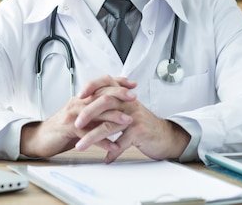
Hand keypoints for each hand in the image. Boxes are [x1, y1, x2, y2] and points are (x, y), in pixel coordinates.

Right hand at [19, 75, 135, 157]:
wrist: (41, 137)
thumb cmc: (64, 127)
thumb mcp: (82, 115)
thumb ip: (96, 110)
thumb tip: (115, 107)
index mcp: (82, 98)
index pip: (102, 85)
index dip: (118, 83)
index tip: (133, 84)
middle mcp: (78, 102)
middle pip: (100, 94)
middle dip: (119, 94)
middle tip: (134, 98)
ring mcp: (72, 114)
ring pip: (95, 112)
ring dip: (113, 116)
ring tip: (128, 121)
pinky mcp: (68, 128)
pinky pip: (86, 133)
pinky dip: (101, 140)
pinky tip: (111, 145)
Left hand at [75, 76, 190, 162]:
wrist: (166, 136)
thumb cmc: (143, 124)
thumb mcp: (127, 109)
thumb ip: (111, 105)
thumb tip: (88, 106)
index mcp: (124, 95)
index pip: (106, 83)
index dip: (91, 86)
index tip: (78, 96)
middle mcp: (129, 103)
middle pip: (105, 102)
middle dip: (87, 114)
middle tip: (75, 124)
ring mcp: (135, 117)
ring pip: (109, 125)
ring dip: (92, 137)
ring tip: (81, 146)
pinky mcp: (139, 131)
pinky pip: (121, 143)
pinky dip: (111, 152)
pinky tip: (105, 158)